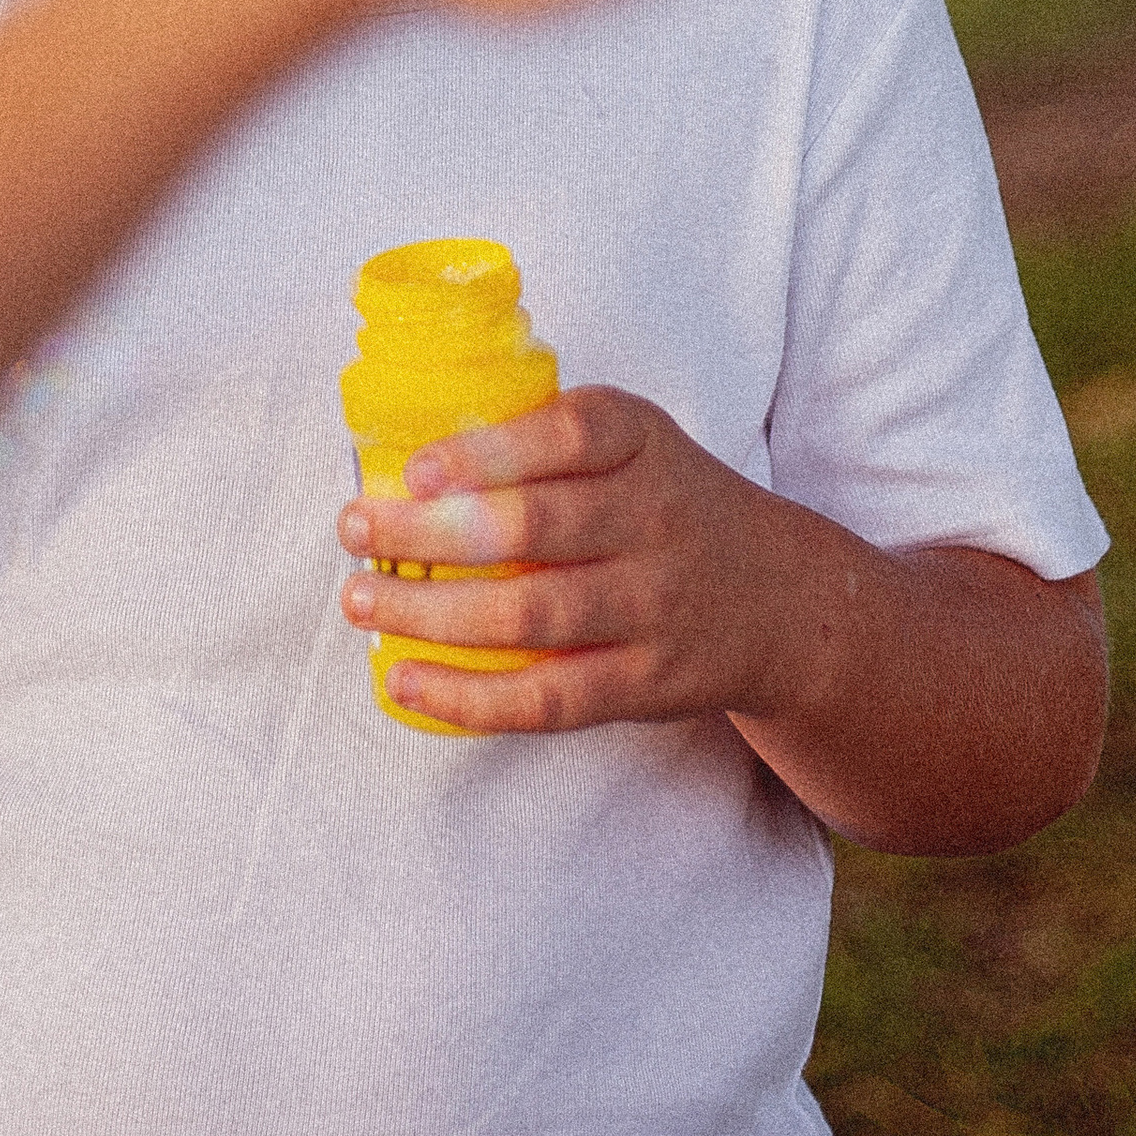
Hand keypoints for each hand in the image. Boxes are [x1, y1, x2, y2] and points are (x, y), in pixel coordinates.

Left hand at [338, 384, 782, 733]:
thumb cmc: (670, 503)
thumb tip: (407, 457)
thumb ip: (546, 438)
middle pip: (532, 528)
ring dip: (430, 614)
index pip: (567, 436)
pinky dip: (469, 698)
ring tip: (360, 602)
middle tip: (353, 532)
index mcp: (642, 441)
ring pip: (530, 617)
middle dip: (428, 534)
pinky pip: (549, 699)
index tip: (414, 471)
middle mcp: (654, 519)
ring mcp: (653, 606)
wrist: (782, 598)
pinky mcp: (647, 683)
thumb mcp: (636, 441)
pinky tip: (405, 681)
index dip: (486, 453)